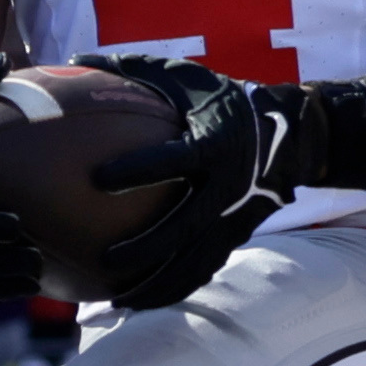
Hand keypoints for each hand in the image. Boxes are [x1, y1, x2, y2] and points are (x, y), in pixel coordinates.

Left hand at [83, 57, 365, 309]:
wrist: (290, 137)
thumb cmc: (223, 101)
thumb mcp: (185, 78)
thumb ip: (133, 71)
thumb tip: (75, 63)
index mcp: (212, 145)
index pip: (171, 160)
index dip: (136, 170)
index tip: (98, 179)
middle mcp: (225, 186)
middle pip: (183, 227)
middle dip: (146, 248)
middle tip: (105, 260)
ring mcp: (233, 218)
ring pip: (194, 261)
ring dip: (158, 283)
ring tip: (118, 299)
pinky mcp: (234, 237)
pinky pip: (202, 270)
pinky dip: (173, 288)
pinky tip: (140, 303)